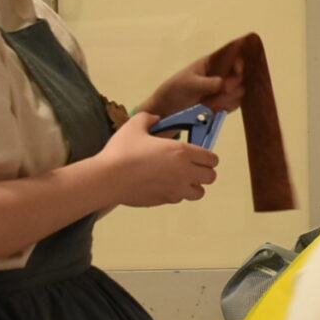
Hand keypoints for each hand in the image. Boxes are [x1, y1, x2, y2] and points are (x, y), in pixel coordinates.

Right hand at [97, 112, 218, 206]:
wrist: (107, 179)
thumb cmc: (122, 151)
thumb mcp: (135, 125)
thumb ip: (149, 118)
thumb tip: (156, 119)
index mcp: (182, 152)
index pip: (212, 159)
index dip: (207, 156)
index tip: (197, 154)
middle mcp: (184, 173)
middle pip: (210, 177)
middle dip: (203, 171)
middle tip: (190, 166)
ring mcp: (175, 190)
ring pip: (199, 192)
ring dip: (193, 185)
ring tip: (180, 178)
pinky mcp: (164, 201)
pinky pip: (180, 199)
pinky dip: (177, 193)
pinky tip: (163, 185)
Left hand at [144, 43, 247, 119]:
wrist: (166, 112)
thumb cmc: (175, 90)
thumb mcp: (190, 84)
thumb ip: (210, 83)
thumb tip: (228, 85)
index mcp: (212, 62)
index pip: (232, 54)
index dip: (238, 59)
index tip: (238, 69)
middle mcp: (221, 73)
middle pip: (240, 74)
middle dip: (234, 83)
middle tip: (225, 90)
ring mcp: (224, 89)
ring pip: (239, 91)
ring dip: (228, 98)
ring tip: (211, 103)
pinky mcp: (224, 103)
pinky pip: (235, 104)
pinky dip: (227, 107)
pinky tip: (214, 109)